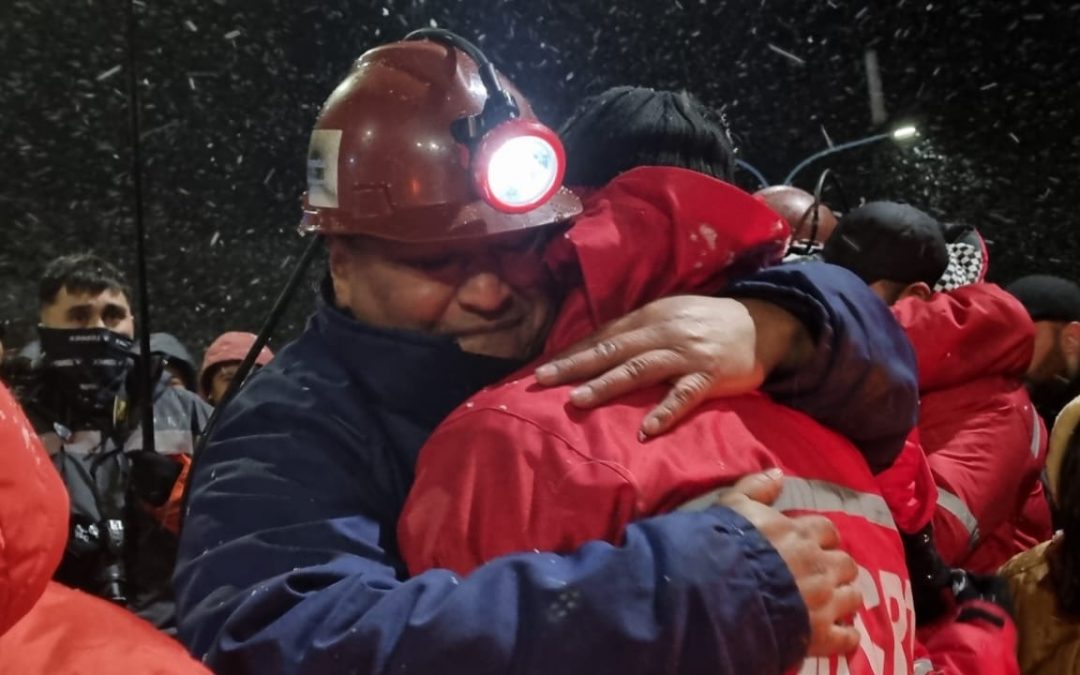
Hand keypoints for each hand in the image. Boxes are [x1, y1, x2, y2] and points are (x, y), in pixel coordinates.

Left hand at [534, 296, 809, 437]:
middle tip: (543, 380)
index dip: (574, 351)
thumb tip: (594, 349)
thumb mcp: (670, 316)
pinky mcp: (709, 376)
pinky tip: (646, 430)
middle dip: (576, 365)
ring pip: (639, 370)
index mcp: (651, 316)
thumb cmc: (708, 323)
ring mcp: (686, 354)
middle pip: (613, 350)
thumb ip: (637, 332)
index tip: (543, 368)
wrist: (762, 324)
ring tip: (577, 400)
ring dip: (607, 385)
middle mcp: (664, 332)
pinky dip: (664, 412)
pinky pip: (683, 396)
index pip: (605, 335)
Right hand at [718, 471, 861, 657]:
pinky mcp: (822, 635)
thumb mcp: (733, 505)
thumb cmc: (725, 545)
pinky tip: (836, 635)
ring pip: (853, 597)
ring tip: (829, 604)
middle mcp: (820, 566)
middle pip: (846, 563)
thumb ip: (756, 487)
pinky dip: (845, 637)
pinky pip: (849, 638)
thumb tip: (779, 473)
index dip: (822, 538)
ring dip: (844, 599)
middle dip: (836, 568)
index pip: (827, 530)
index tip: (813, 544)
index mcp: (802, 535)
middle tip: (820, 574)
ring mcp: (824, 602)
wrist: (719, 591)